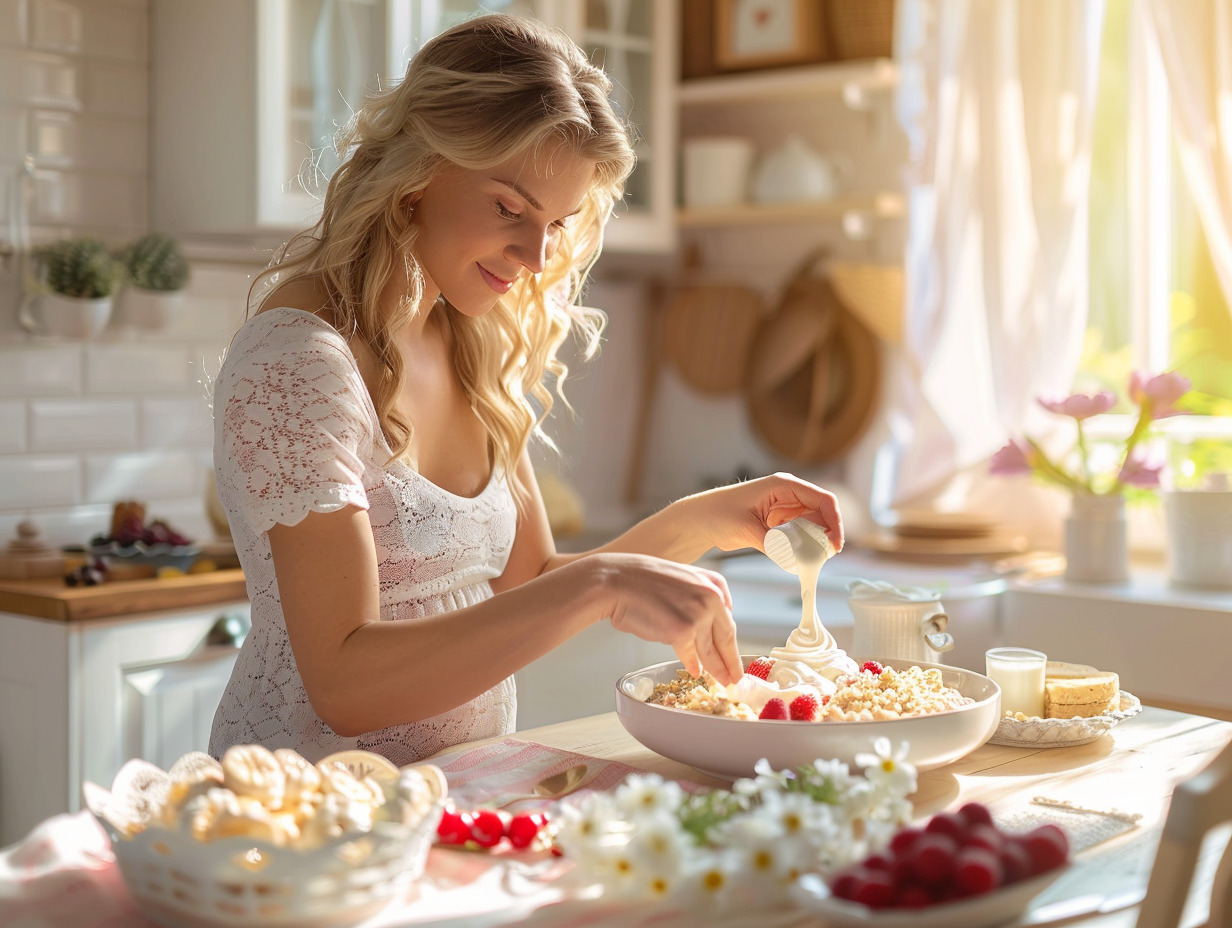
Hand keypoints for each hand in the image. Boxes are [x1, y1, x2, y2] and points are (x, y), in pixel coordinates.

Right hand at [589, 553, 741, 684]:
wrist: (616, 581)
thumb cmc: (641, 580)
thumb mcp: (681, 578)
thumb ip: (699, 597)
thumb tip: (707, 627)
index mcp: (713, 583)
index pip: (729, 620)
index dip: (732, 642)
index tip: (734, 655)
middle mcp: (711, 597)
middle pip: (726, 637)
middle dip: (731, 661)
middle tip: (735, 677)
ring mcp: (698, 615)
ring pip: (710, 650)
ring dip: (716, 669)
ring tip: (720, 680)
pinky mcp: (682, 631)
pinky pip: (691, 655)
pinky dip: (692, 666)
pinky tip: (694, 672)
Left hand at [685, 472, 844, 555]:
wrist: (699, 519)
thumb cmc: (717, 514)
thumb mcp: (744, 528)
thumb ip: (770, 543)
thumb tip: (794, 560)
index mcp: (783, 485)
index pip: (822, 499)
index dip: (834, 521)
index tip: (835, 545)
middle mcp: (788, 494)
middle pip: (821, 513)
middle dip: (827, 535)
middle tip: (824, 558)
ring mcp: (784, 508)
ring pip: (813, 525)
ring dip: (816, 542)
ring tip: (812, 561)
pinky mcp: (778, 522)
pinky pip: (800, 534)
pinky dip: (804, 546)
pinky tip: (799, 560)